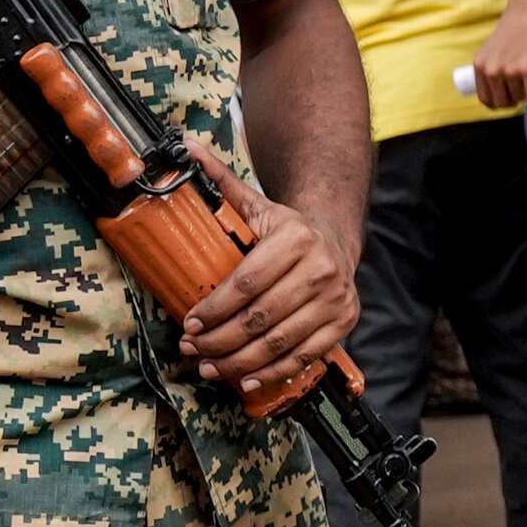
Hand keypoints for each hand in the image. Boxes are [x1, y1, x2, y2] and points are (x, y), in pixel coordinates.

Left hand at [178, 142, 356, 398]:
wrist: (336, 240)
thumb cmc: (286, 228)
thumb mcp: (255, 204)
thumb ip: (219, 180)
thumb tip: (183, 146)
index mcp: (296, 238)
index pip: (247, 283)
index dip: (215, 308)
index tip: (190, 322)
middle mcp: (321, 269)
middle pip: (261, 317)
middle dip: (220, 340)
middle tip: (192, 348)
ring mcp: (336, 299)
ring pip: (280, 342)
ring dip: (240, 362)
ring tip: (209, 368)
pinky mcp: (344, 323)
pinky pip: (304, 356)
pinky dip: (273, 372)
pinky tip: (246, 379)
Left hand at [467, 0, 526, 112]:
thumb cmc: (514, 25)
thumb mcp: (493, 47)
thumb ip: (492, 61)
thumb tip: (499, 79)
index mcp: (480, 66)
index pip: (485, 98)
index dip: (498, 104)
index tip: (509, 100)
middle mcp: (491, 70)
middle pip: (502, 102)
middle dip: (514, 103)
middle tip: (524, 95)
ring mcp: (509, 71)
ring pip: (520, 99)